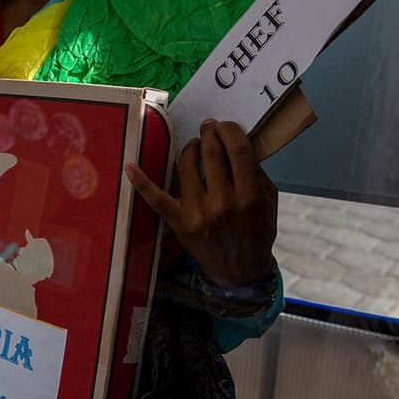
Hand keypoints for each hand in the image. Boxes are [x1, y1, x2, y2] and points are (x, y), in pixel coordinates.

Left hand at [125, 119, 277, 287]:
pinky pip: (156, 199)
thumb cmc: (257, 232)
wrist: (241, 271)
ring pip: (186, 166)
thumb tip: (238, 144)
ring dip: (189, 148)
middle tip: (209, 128)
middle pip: (211, 154)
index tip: (226, 126)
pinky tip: (129, 166)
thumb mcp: (268, 203)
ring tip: (194, 144)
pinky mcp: (178, 223)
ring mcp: (197, 213)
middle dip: (209, 134)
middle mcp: (222, 204)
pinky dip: (141, 182)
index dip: (230, 131)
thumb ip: (257, 174)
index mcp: (249, 197)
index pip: (237, 151)